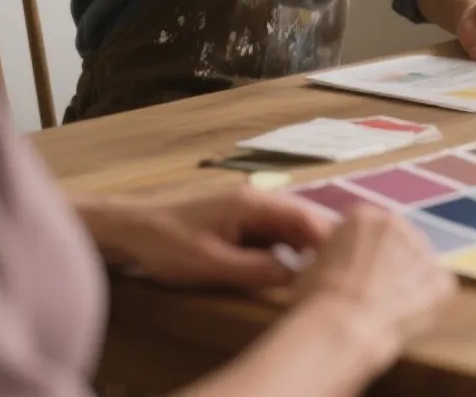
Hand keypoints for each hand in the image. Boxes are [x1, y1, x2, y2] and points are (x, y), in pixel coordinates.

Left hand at [90, 186, 334, 288]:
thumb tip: (297, 276)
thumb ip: (257, 269)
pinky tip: (288, 271)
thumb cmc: (167, 243)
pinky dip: (282, 251)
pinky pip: (270, 234)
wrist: (129, 229)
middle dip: (320, 246)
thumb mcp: (213, 264)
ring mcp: (246, 209)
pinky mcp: (237, 221)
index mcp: (253, 203)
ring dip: (301, 250)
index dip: (329, 239)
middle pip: (300, 221)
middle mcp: (255, 199)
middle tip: (339, 273)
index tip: (347, 261)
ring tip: (319, 275)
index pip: (305, 216)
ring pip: (287, 229)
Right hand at [295, 205, 454, 351]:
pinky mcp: (441, 282)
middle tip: (372, 290)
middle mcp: (398, 225)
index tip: (351, 271)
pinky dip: (427, 302)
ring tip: (388, 306)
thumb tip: (334, 264)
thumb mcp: (312, 265)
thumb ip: (332, 255)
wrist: (343, 325)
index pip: (366, 228)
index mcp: (363, 216)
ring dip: (409, 280)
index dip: (358, 252)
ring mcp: (423, 252)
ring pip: (418, 264)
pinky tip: (406, 316)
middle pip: (397, 240)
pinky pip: (437, 289)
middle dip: (388, 261)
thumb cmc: (318, 298)